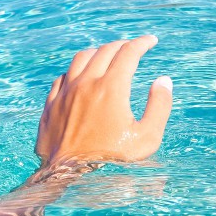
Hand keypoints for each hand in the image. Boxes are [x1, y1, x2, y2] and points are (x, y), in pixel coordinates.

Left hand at [35, 35, 171, 166]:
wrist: (69, 175)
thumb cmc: (112, 159)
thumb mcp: (147, 137)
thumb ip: (159, 106)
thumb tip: (163, 81)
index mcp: (111, 88)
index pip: (129, 53)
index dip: (142, 43)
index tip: (151, 41)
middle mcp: (87, 83)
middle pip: (105, 51)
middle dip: (123, 45)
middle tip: (133, 47)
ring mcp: (66, 92)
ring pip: (82, 58)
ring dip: (98, 52)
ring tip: (108, 55)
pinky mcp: (52, 104)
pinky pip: (64, 76)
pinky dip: (77, 69)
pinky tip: (81, 75)